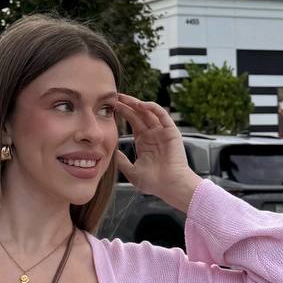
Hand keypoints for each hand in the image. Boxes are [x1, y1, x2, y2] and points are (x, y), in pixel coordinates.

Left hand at [115, 94, 199, 210]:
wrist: (170, 186)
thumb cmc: (154, 182)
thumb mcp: (132, 171)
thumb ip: (122, 161)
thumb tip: (111, 153)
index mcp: (144, 142)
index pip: (133, 121)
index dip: (123, 113)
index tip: (111, 106)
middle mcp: (153, 134)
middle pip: (139, 114)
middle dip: (127, 104)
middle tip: (115, 96)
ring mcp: (162, 132)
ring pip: (149, 112)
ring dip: (137, 103)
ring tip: (124, 98)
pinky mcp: (171, 131)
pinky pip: (162, 115)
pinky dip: (153, 108)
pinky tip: (141, 104)